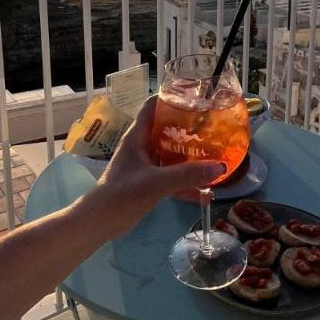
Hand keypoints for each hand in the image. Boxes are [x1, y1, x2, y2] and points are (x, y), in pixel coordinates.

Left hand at [81, 96, 223, 237]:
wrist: (100, 222)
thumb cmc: (121, 195)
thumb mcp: (155, 183)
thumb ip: (186, 175)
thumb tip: (219, 167)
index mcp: (138, 136)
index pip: (153, 106)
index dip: (172, 97)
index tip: (196, 97)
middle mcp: (142, 146)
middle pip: (168, 128)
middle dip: (190, 127)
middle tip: (214, 125)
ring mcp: (147, 165)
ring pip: (173, 154)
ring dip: (192, 156)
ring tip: (216, 154)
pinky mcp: (150, 183)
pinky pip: (174, 178)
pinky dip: (189, 183)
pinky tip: (208, 192)